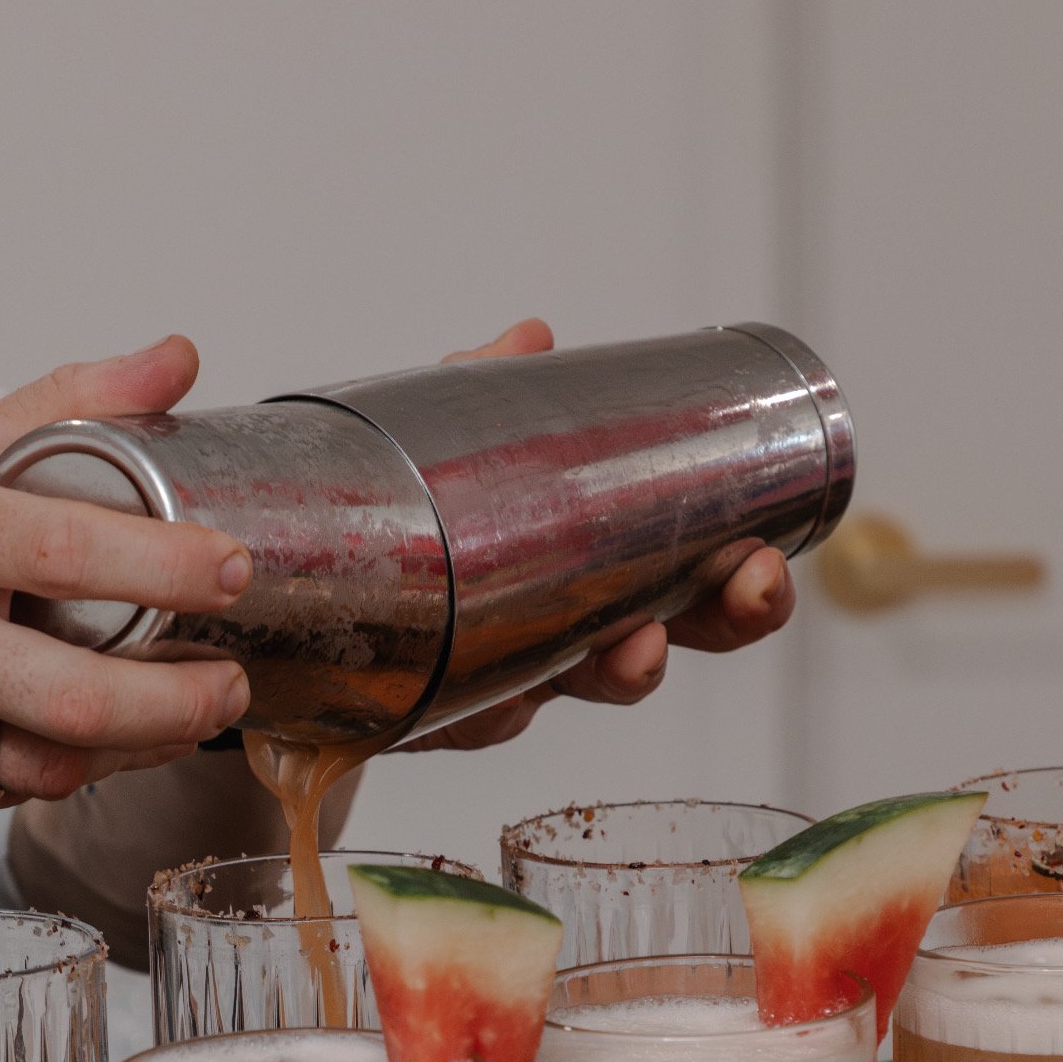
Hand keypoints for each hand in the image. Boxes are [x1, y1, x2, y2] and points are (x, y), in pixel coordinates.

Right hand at [0, 338, 252, 834]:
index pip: (65, 550)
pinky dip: (60, 773)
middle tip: (226, 684)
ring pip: (44, 766)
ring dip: (130, 749)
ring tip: (176, 717)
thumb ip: (62, 410)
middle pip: (71, 696)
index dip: (167, 567)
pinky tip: (92, 744)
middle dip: (176, 702)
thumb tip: (175, 359)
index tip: (232, 569)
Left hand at [407, 319, 795, 750]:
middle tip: (749, 592)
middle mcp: (554, 639)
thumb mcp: (435, 455)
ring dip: (626, 671)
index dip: (738, 589)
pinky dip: (490, 713)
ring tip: (639, 647)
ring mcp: (498, 680)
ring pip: (578, 689)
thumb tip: (532, 338)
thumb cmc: (391, 542)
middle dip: (718, 624)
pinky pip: (471, 722)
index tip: (768, 563)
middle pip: (663, 644)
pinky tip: (501, 701)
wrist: (294, 624)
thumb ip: (479, 402)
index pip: (686, 590)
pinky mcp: (430, 716)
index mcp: (583, 581)